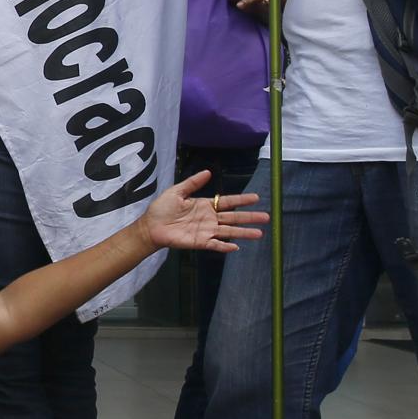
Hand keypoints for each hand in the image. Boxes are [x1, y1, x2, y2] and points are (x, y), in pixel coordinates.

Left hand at [135, 169, 266, 253]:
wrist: (150, 226)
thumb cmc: (162, 209)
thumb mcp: (176, 192)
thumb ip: (192, 183)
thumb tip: (208, 172)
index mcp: (205, 205)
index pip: (227, 202)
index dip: (241, 199)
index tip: (256, 197)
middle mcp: (209, 218)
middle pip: (233, 217)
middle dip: (249, 217)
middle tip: (266, 217)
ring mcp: (206, 231)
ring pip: (228, 231)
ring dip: (243, 232)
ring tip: (259, 233)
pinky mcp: (199, 242)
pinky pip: (214, 244)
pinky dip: (224, 246)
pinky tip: (236, 247)